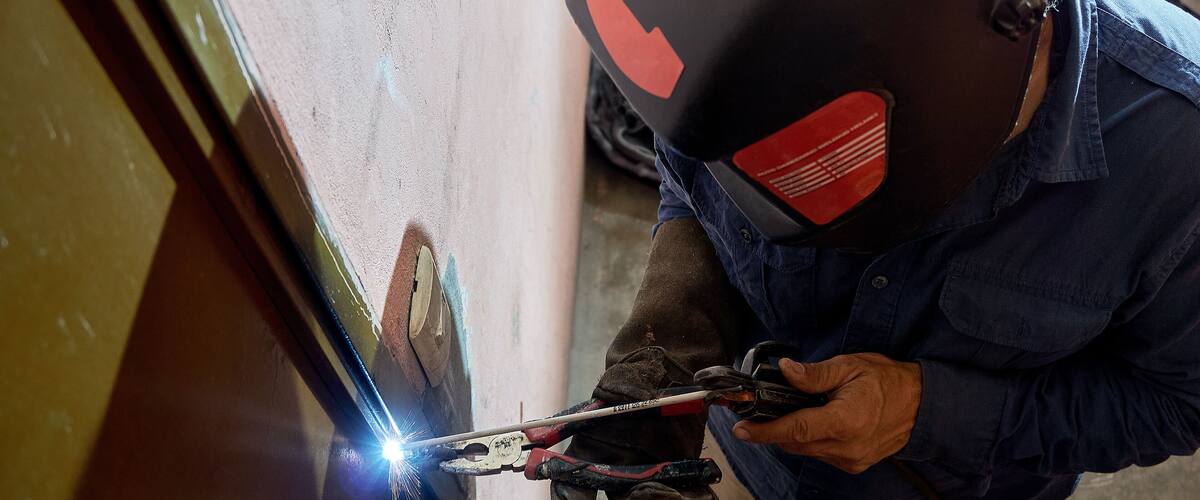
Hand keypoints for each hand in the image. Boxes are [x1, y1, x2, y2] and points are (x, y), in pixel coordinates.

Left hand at [731, 353, 921, 473]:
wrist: (922, 405)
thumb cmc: (888, 382)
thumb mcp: (850, 367)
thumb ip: (814, 374)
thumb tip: (785, 371)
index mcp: (845, 421)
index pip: (795, 429)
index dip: (764, 431)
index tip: (742, 430)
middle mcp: (847, 447)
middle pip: (795, 443)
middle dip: (774, 430)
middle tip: (760, 413)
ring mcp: (851, 459)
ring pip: (806, 451)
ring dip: (793, 435)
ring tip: (793, 412)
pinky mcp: (854, 464)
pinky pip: (821, 454)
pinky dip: (811, 440)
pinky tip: (816, 422)